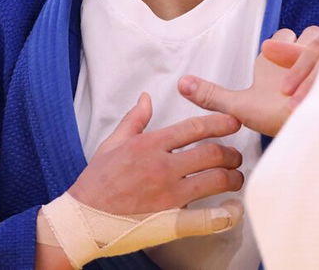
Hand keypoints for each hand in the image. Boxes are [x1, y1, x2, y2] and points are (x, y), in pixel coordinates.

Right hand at [68, 92, 243, 214]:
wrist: (82, 219)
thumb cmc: (96, 182)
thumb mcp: (112, 144)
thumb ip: (134, 120)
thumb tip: (146, 98)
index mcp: (150, 145)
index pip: (195, 128)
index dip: (221, 123)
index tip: (234, 122)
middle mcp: (162, 167)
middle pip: (211, 153)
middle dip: (231, 153)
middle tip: (235, 156)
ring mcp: (168, 195)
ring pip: (215, 180)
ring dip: (232, 177)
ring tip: (235, 178)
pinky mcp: (170, 221)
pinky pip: (207, 217)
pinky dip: (226, 213)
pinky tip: (233, 209)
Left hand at [178, 27, 318, 135]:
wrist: (304, 141)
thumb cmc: (276, 121)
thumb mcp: (241, 107)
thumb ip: (212, 96)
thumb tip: (181, 84)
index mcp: (280, 59)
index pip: (284, 34)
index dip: (279, 45)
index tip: (267, 66)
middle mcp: (303, 57)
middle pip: (309, 33)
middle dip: (295, 51)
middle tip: (282, 85)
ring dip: (306, 67)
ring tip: (291, 96)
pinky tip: (304, 102)